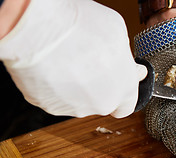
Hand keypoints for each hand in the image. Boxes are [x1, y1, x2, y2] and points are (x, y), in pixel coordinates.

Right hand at [0, 0, 146, 117]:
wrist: (37, 30)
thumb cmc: (79, 27)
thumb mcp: (118, 33)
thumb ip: (127, 59)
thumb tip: (132, 69)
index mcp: (124, 89)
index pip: (127, 105)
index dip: (121, 91)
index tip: (118, 79)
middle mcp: (101, 104)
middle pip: (102, 100)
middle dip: (99, 85)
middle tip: (91, 62)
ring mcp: (75, 107)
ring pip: (79, 100)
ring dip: (77, 85)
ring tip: (69, 60)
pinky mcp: (49, 106)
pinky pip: (57, 97)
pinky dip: (56, 85)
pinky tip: (53, 66)